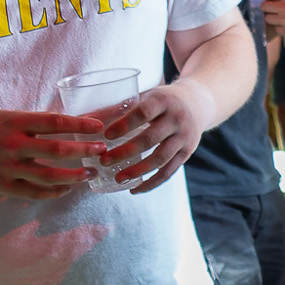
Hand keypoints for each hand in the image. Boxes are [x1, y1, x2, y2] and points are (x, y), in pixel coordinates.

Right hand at [0, 111, 105, 199]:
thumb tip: (70, 124)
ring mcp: (6, 167)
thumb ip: (33, 122)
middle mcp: (12, 144)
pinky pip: (33, 192)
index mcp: (14, 122)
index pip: (55, 121)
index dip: (80, 124)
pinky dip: (53, 192)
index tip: (99, 127)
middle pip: (58, 150)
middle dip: (85, 151)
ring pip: (49, 175)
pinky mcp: (0, 186)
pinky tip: (66, 189)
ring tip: (89, 173)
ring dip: (74, 176)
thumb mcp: (5, 118)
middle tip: (102, 151)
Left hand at [99, 80, 216, 193]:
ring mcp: (185, 137)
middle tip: (103, 160)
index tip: (106, 135)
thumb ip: (122, 108)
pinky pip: (170, 171)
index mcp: (164, 101)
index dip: (124, 125)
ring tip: (118, 179)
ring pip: (160, 158)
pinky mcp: (188, 152)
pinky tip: (136, 188)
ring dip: (138, 171)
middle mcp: (177, 119)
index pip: (144, 113)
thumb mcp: (148, 95)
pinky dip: (152, 182)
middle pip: (150, 139)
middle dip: (125, 152)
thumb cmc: (163, 100)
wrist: (200, 103)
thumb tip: (85, 120)